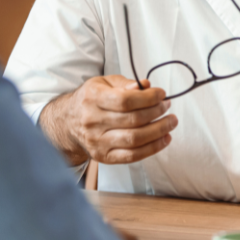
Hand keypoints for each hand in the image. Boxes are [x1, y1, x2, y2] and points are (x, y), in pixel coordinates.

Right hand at [40, 75, 176, 165]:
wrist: (68, 122)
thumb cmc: (92, 99)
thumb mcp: (104, 83)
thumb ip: (126, 83)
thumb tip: (146, 86)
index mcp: (92, 98)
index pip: (125, 100)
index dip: (148, 98)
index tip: (162, 95)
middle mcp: (92, 121)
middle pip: (132, 120)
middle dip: (157, 113)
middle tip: (168, 107)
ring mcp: (97, 141)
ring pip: (134, 139)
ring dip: (158, 131)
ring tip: (171, 122)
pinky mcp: (103, 157)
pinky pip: (132, 156)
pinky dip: (152, 148)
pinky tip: (164, 139)